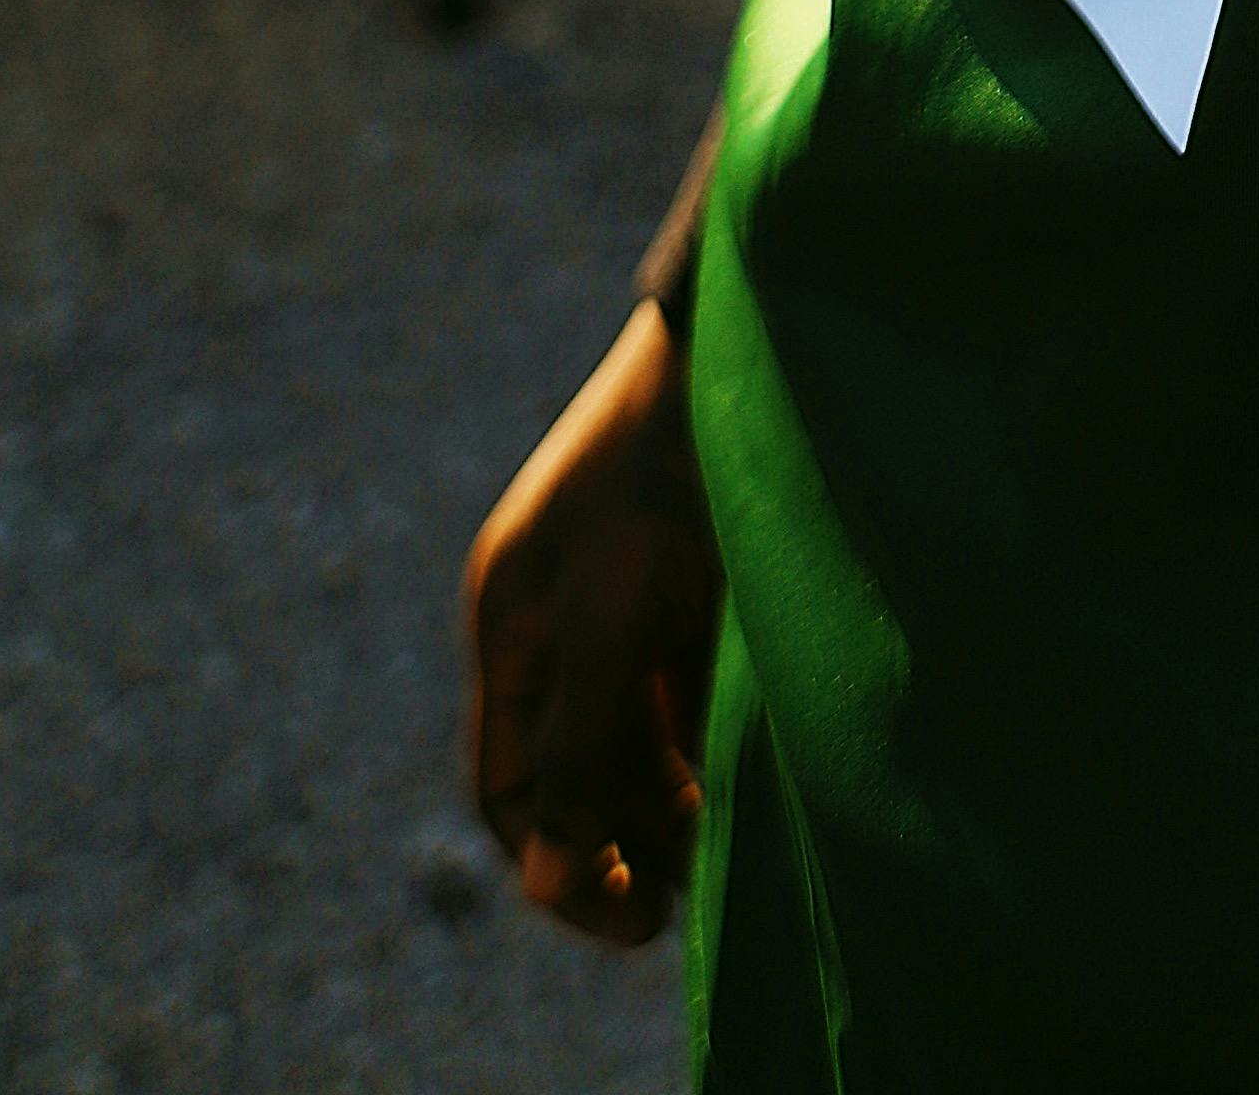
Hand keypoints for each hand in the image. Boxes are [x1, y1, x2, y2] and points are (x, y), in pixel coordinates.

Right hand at [462, 295, 721, 947]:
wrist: (744, 340)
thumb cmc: (661, 475)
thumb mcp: (611, 620)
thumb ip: (579, 749)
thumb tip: (543, 880)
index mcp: (512, 622)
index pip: (511, 787)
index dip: (558, 863)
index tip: (628, 918)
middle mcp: (559, 618)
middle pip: (573, 767)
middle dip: (619, 842)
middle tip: (680, 903)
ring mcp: (625, 595)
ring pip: (634, 735)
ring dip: (667, 801)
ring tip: (719, 849)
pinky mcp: (691, 578)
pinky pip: (684, 689)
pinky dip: (705, 740)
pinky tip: (746, 775)